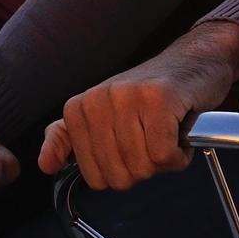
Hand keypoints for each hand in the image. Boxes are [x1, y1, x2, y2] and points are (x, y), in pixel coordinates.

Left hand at [38, 22, 238, 191]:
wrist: (193, 61)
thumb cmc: (149, 95)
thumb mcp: (103, 114)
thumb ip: (70, 137)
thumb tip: (45, 165)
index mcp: (78, 109)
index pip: (93, 176)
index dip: (122, 171)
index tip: (133, 147)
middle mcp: (96, 101)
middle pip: (119, 176)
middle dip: (144, 168)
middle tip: (153, 140)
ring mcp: (126, 98)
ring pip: (143, 167)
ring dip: (164, 160)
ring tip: (166, 132)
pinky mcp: (158, 100)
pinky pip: (165, 156)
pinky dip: (179, 155)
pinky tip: (179, 133)